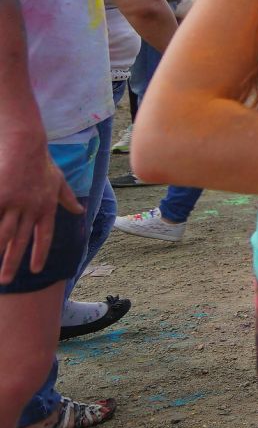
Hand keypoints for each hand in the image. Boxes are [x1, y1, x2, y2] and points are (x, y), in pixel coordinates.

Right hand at [0, 144, 83, 284]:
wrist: (26, 145)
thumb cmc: (41, 163)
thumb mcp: (58, 181)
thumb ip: (67, 198)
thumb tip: (79, 211)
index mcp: (46, 207)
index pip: (44, 236)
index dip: (40, 254)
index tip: (37, 270)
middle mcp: (30, 209)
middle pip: (19, 241)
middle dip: (12, 263)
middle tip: (6, 281)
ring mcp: (13, 203)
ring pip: (2, 234)